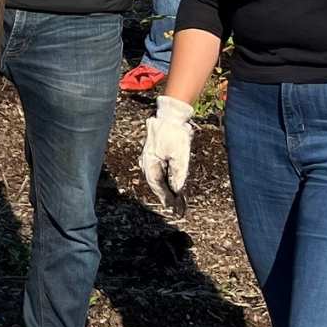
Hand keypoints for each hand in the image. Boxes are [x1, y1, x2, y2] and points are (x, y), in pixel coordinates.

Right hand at [136, 95, 195, 213]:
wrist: (171, 115)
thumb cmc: (174, 133)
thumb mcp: (180, 154)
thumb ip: (178, 173)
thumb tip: (178, 189)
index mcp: (150, 162)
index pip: (157, 185)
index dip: (166, 197)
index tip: (174, 208)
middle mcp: (147, 162)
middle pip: (157, 184)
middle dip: (167, 197)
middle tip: (177, 210)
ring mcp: (150, 159)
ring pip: (158, 179)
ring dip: (167, 190)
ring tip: (176, 202)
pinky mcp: (156, 156)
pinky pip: (160, 173)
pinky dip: (167, 181)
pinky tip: (172, 188)